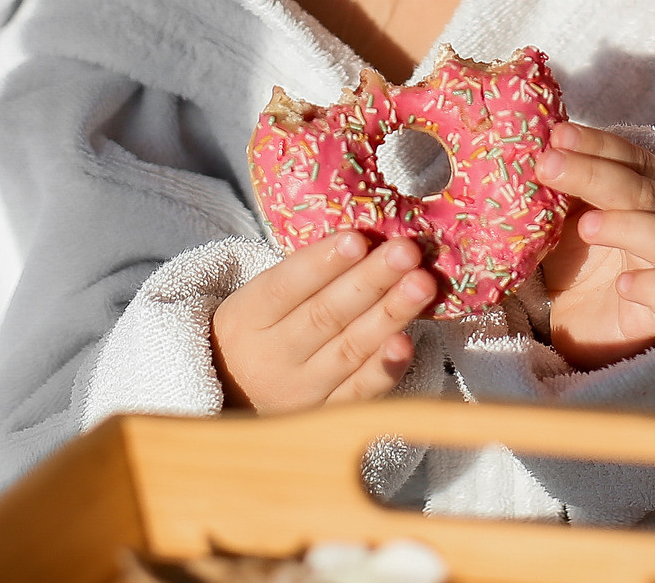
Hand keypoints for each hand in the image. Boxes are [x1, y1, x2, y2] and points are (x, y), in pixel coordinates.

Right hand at [211, 232, 435, 412]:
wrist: (232, 399)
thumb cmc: (257, 333)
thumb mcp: (256, 301)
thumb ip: (303, 275)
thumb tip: (367, 240)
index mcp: (247, 317)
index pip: (285, 285)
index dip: (322, 262)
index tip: (357, 238)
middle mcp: (271, 357)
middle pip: (325, 314)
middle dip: (370, 280)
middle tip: (406, 251)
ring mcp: (299, 391)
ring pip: (349, 349)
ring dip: (389, 315)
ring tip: (421, 285)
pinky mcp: (324, 417)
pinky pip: (358, 393)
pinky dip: (384, 369)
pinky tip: (407, 343)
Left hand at [536, 123, 654, 369]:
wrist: (581, 327)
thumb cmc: (576, 262)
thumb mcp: (557, 221)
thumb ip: (552, 190)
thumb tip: (516, 149)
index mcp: (642, 191)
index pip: (631, 158)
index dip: (597, 144)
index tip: (556, 136)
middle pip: (646, 191)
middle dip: (596, 175)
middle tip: (547, 166)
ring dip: (630, 226)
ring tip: (585, 226)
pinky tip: (624, 284)